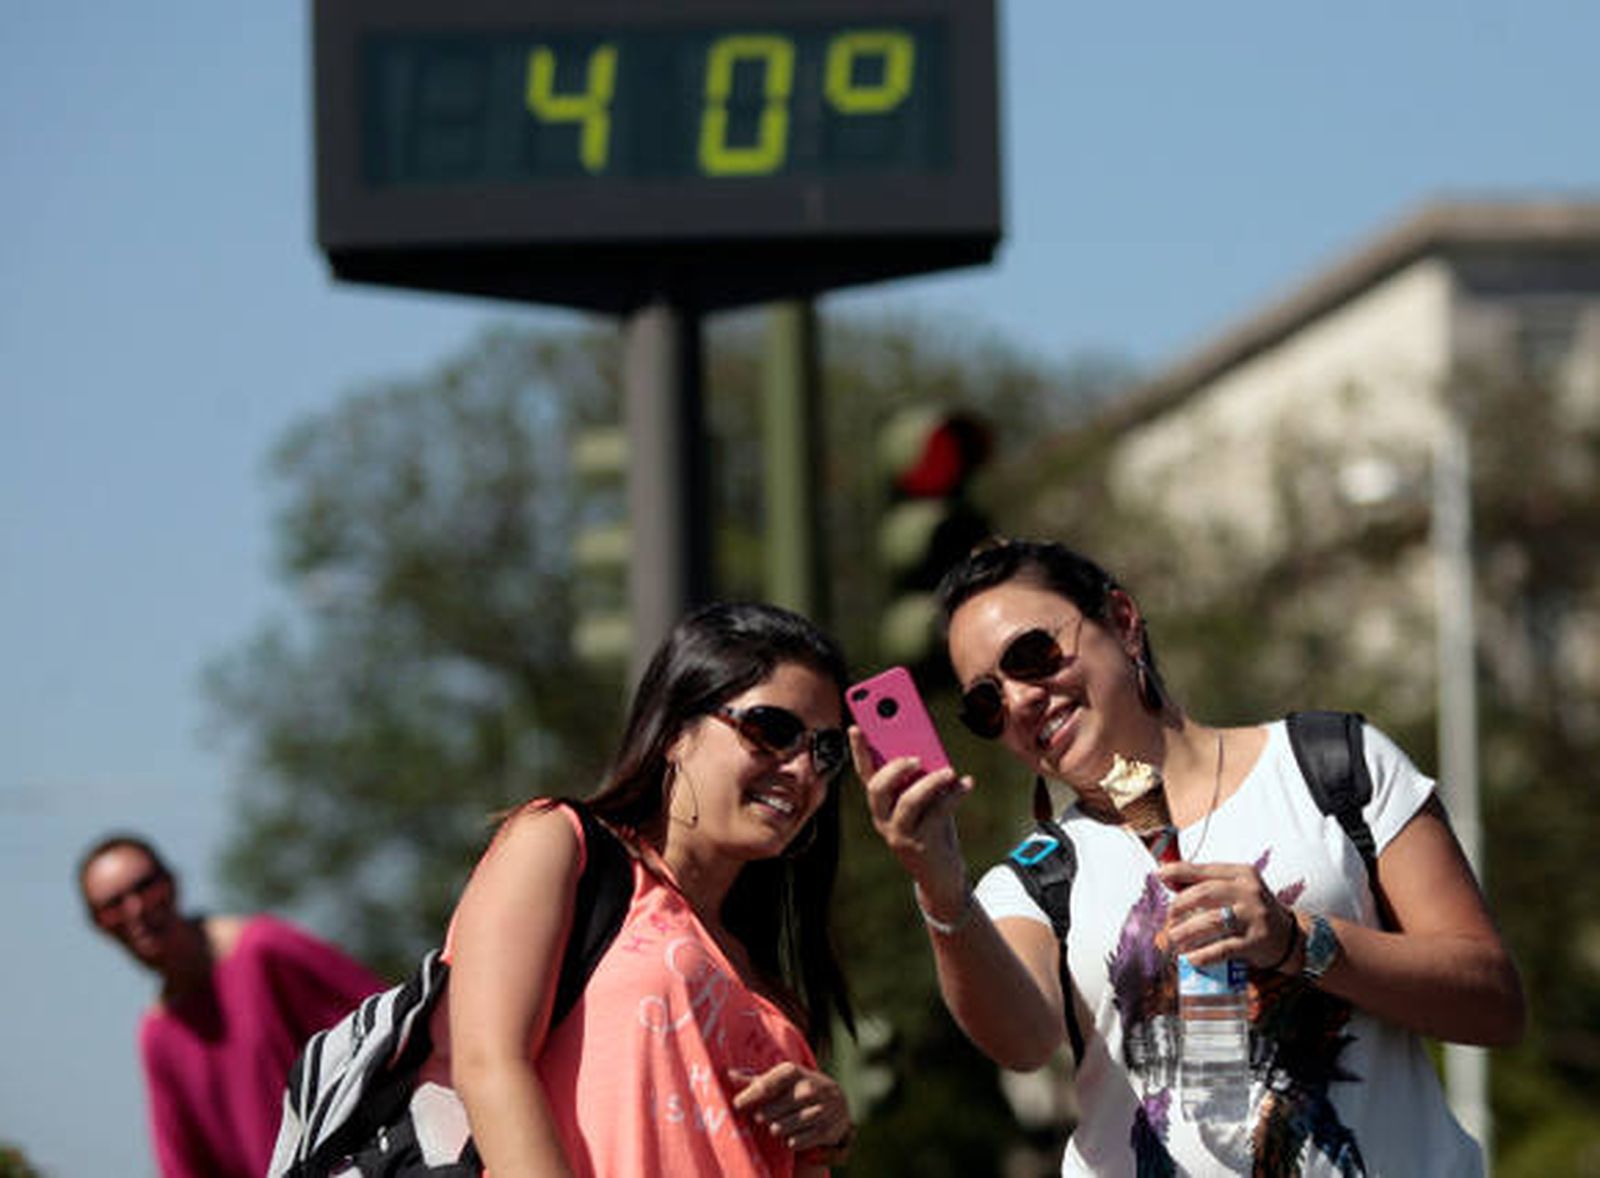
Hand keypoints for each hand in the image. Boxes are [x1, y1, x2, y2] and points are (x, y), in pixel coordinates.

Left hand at [730, 1062, 853, 1158]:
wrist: (837, 1100)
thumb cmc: (798, 1088)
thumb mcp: (780, 1079)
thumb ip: (755, 1081)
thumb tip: (728, 1075)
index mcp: (793, 1072)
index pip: (764, 1086)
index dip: (747, 1097)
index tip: (737, 1105)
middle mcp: (809, 1088)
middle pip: (770, 1112)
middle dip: (763, 1116)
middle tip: (762, 1117)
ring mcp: (820, 1109)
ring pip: (782, 1128)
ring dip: (776, 1129)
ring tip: (776, 1126)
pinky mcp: (826, 1129)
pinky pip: (796, 1142)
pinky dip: (790, 1141)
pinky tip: (790, 1136)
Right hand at [850, 728, 973, 904]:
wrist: (941, 875)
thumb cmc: (932, 829)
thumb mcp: (926, 801)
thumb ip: (922, 779)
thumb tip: (932, 754)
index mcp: (881, 802)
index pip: (864, 773)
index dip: (858, 750)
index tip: (855, 726)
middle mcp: (883, 818)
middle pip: (877, 788)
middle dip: (895, 767)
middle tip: (916, 757)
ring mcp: (898, 834)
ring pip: (907, 801)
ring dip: (930, 782)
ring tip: (949, 771)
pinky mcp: (919, 846)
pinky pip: (936, 814)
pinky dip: (953, 796)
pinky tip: (966, 783)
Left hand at [1157, 859, 1298, 970]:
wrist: (1290, 937)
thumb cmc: (1252, 910)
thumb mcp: (1235, 889)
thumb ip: (1203, 882)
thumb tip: (1164, 874)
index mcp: (1243, 874)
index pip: (1205, 869)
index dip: (1179, 871)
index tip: (1159, 874)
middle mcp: (1249, 892)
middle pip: (1204, 893)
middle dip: (1179, 905)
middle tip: (1169, 918)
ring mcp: (1254, 917)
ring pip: (1210, 921)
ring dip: (1185, 931)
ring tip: (1173, 938)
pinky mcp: (1255, 942)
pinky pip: (1223, 948)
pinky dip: (1203, 954)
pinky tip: (1191, 958)